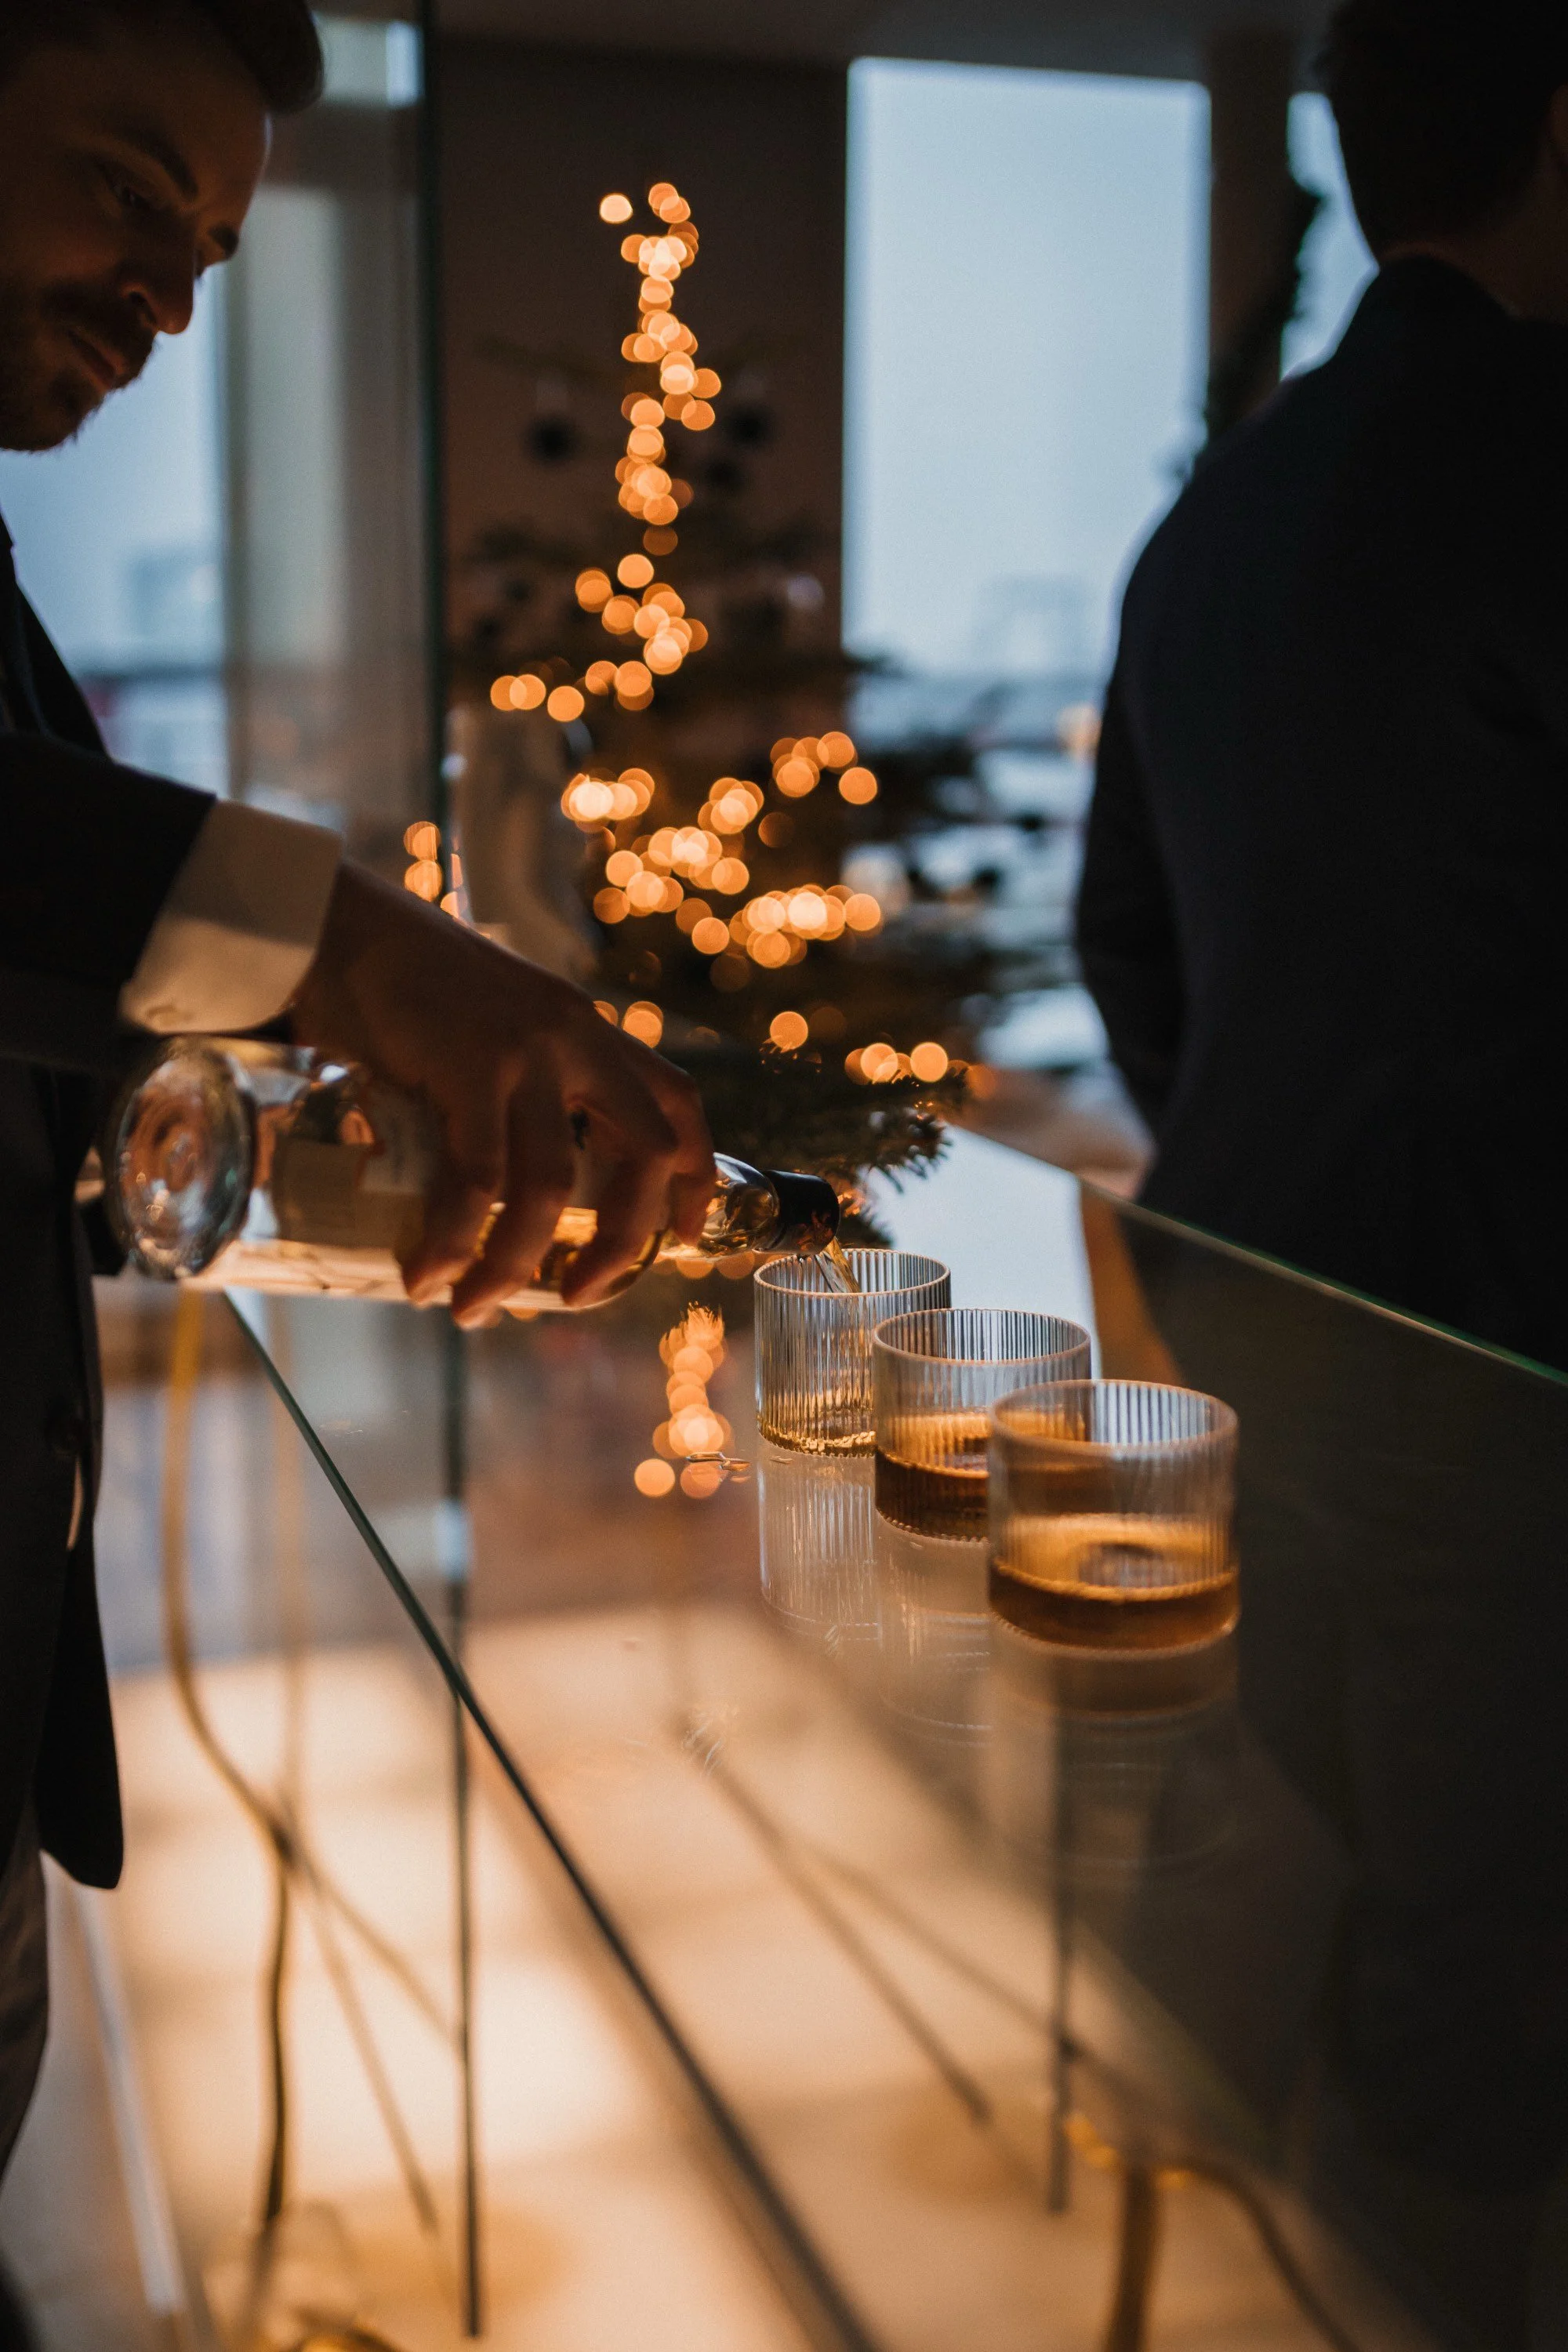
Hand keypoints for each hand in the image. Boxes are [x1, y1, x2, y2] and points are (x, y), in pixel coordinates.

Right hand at [289, 863, 713, 1322]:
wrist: (337, 924)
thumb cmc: (398, 982)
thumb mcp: (488, 1022)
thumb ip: (510, 1082)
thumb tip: (490, 1183)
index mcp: (587, 1031)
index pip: (676, 1103)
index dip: (694, 1177)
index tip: (680, 1238)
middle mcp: (575, 1038)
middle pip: (644, 1152)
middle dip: (623, 1241)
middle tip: (577, 1296)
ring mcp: (528, 1050)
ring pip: (551, 1186)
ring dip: (514, 1263)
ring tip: (472, 1309)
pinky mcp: (471, 1065)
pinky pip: (478, 1179)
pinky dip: (456, 1240)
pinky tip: (428, 1274)